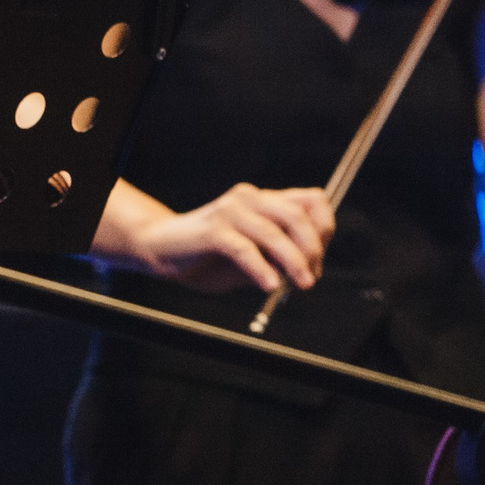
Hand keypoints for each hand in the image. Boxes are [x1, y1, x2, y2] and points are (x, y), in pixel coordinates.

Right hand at [130, 182, 334, 292]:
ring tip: (300, 284)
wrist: (160, 250)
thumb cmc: (209, 256)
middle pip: (298, 216)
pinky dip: (261, 269)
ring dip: (293, 262)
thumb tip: (308, 268)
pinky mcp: (212, 230)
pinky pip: (245, 249)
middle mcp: (250, 198)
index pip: (311, 201)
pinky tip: (270, 286)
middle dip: (312, 249)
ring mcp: (230, 211)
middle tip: (311, 277)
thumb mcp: (254, 256)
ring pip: (275, 233)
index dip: (324, 228)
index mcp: (265, 200)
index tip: (320, 258)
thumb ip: (279, 257)